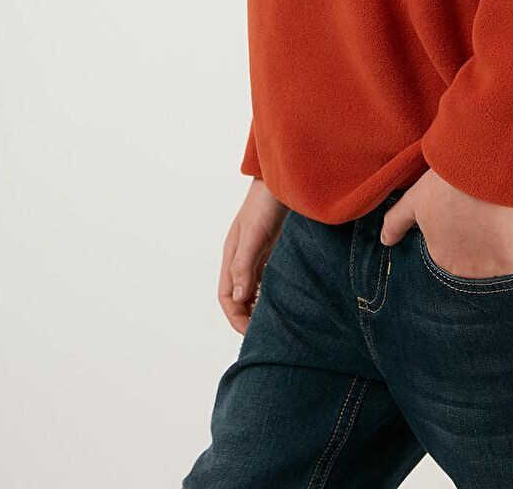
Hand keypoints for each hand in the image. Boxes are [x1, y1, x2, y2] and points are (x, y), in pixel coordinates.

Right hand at [219, 177, 287, 334]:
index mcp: (231, 256)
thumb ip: (244, 265)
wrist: (285, 177)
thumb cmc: (266, 202)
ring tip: (277, 322)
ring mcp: (258, 253)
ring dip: (261, 306)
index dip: (236, 318)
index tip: (253, 334)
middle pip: (239, 296)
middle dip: (248, 317)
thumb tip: (237, 298)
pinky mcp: (273, 248)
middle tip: (267, 335)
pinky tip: (286, 299)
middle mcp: (242, 257)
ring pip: (255, 289)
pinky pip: (269, 278)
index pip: (227, 296)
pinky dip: (273, 292)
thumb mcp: (254, 235)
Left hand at [379, 169, 512, 278]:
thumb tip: (384, 242)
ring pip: (490, 277)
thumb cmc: (443, 184)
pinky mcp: (509, 265)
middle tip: (480, 232)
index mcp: (437, 257)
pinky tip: (511, 246)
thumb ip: (396, 223)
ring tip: (495, 238)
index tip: (462, 229)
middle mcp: (459, 270)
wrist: (477, 173)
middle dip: (474, 259)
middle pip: (470, 273)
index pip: (448, 263)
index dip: (456, 246)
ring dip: (493, 264)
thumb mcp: (413, 201)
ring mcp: (485, 270)